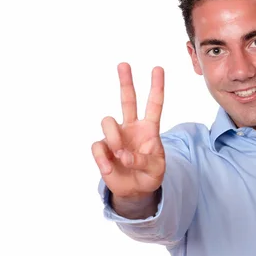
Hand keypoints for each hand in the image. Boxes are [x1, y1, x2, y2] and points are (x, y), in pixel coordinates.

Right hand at [92, 62, 165, 199]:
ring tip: (120, 156)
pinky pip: (97, 146)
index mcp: (149, 129)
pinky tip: (110, 169)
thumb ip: (143, 161)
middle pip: (127, 100)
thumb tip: (123, 155)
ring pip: (108, 122)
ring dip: (114, 139)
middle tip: (124, 64)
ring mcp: (115, 136)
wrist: (135, 190)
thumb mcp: (155, 170)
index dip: (156, 87)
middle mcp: (131, 127)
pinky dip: (103, 160)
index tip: (158, 68)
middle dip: (126, 82)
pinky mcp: (102, 148)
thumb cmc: (149, 175)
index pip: (154, 105)